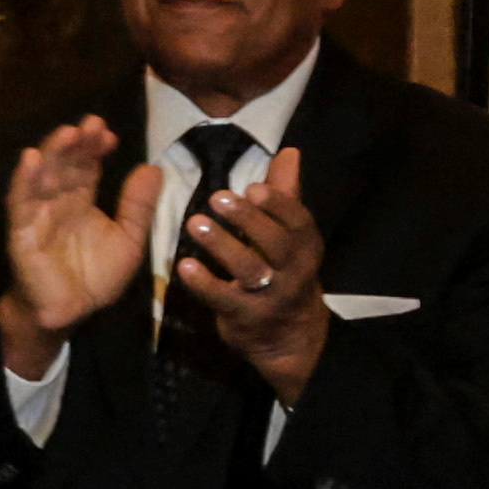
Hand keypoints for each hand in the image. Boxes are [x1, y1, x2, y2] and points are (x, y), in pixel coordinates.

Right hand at [0, 114, 154, 357]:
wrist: (69, 313)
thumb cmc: (95, 278)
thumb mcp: (129, 240)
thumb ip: (138, 206)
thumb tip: (153, 167)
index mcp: (81, 201)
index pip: (87, 167)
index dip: (95, 148)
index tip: (109, 133)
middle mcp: (57, 201)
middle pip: (65, 165)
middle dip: (76, 143)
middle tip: (92, 122)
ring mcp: (37, 213)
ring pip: (43, 176)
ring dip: (52, 153)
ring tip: (67, 132)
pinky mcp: (21, 231)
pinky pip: (20, 202)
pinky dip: (24, 180)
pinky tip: (31, 159)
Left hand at [167, 143, 330, 396]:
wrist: (288, 336)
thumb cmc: (282, 272)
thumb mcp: (289, 236)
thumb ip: (285, 195)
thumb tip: (290, 152)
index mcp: (305, 246)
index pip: (298, 221)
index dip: (278, 204)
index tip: (252, 187)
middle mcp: (295, 271)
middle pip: (277, 243)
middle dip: (248, 220)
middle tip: (216, 198)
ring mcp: (272, 296)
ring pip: (251, 270)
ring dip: (222, 246)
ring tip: (195, 224)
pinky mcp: (246, 318)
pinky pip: (225, 300)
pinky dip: (204, 283)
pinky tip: (183, 266)